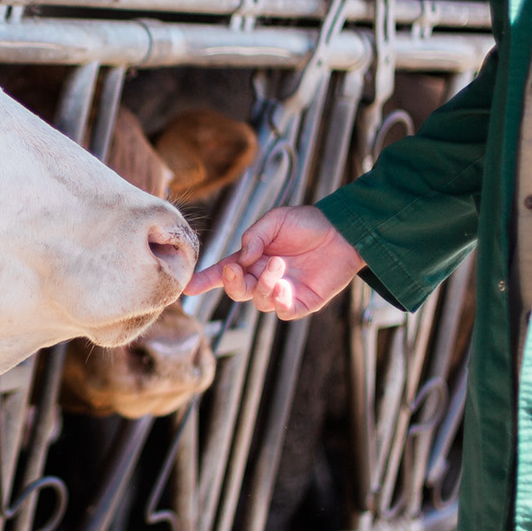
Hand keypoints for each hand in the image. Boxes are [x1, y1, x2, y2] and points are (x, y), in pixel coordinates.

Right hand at [183, 205, 364, 319]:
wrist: (343, 232)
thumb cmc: (308, 223)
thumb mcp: (275, 220)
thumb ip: (254, 236)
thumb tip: (241, 258)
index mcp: (252, 259)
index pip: (224, 273)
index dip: (205, 281)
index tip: (188, 288)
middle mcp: (263, 278)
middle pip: (237, 291)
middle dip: (232, 283)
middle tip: (238, 269)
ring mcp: (282, 292)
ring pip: (259, 301)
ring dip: (263, 284)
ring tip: (279, 264)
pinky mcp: (302, 302)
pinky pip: (283, 311)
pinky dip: (279, 301)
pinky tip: (285, 286)